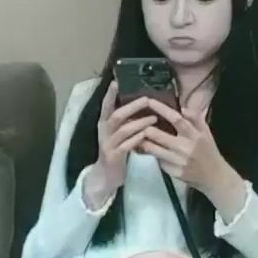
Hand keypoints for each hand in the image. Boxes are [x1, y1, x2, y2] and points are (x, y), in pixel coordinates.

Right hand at [86, 81, 158, 208]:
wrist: (106, 176)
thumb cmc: (116, 151)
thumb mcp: (117, 134)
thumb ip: (125, 121)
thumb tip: (139, 105)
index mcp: (104, 124)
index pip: (106, 105)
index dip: (110, 94)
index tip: (116, 81)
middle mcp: (104, 132)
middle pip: (116, 115)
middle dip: (132, 106)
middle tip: (147, 100)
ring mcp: (108, 145)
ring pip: (123, 130)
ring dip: (139, 123)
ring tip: (154, 118)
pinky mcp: (114, 157)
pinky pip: (126, 146)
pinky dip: (137, 139)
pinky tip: (146, 136)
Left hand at [139, 101, 248, 216]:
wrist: (213, 177)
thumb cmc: (208, 151)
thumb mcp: (206, 132)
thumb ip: (196, 118)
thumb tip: (183, 107)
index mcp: (194, 135)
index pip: (176, 119)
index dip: (162, 109)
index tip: (149, 101)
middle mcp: (184, 148)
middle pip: (158, 135)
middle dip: (145, 127)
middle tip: (136, 120)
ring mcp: (176, 161)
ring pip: (152, 149)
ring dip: (143, 141)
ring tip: (136, 134)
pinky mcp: (171, 172)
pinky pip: (157, 159)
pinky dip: (150, 153)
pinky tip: (144, 149)